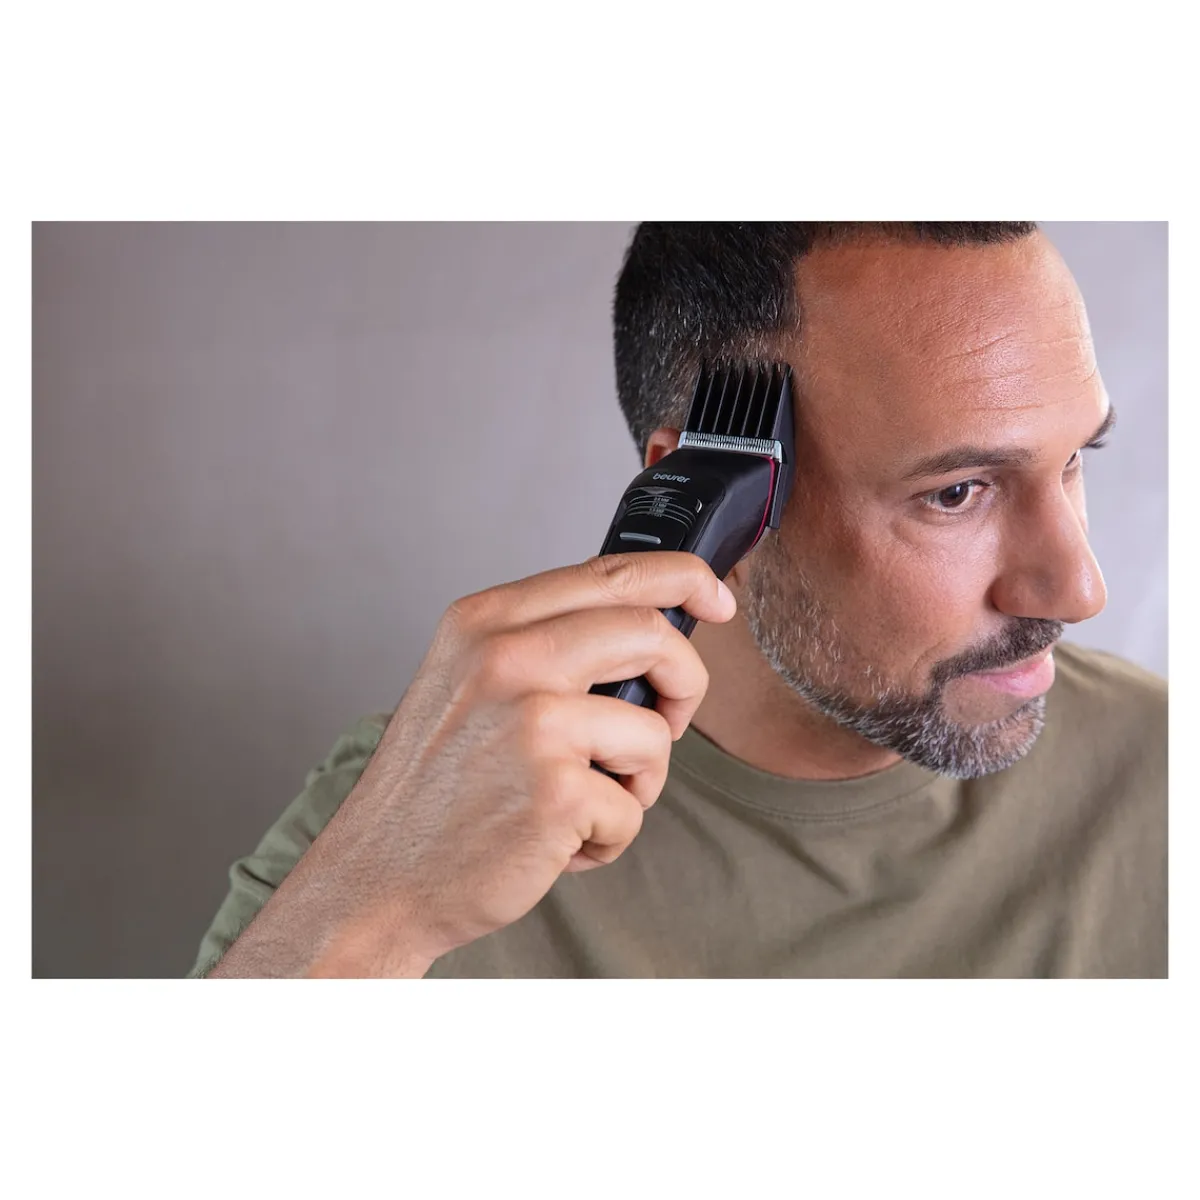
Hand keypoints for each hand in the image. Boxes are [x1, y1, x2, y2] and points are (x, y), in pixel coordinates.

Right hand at [280, 552, 736, 975]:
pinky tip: (557, 842)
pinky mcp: (555, 790)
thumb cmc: (434, 786)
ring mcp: (531, 721)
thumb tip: (646, 624)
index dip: (682, 580)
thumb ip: (544, 643)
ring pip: (656, 731)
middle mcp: (505, 657)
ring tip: (582, 802)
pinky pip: (634, 806)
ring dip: (639, 780)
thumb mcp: (470, 681)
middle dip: (684, 682)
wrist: (378, 877)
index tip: (716, 600)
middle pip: (652, 633)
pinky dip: (609, 835)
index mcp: (486, 620)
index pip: (610, 573)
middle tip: (665, 722)